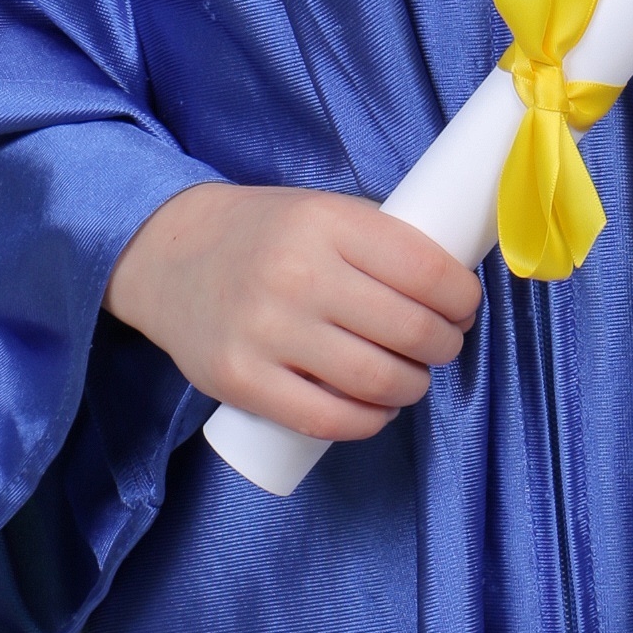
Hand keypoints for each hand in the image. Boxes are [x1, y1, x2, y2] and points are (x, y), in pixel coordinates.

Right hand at [106, 182, 482, 444]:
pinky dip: (369, 421)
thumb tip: (451, 290)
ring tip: (412, 377)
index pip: (427, 270)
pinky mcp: (240, 380)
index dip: (462, 298)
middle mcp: (298, 275)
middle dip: (446, 345)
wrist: (169, 254)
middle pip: (410, 330)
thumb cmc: (264, 233)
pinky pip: (328, 419)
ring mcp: (266, 332)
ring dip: (414, 386)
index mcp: (327, 222)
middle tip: (443, 344)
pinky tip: (378, 409)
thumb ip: (377, 242)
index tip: (464, 307)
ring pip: (376, 379)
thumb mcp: (322, 210)